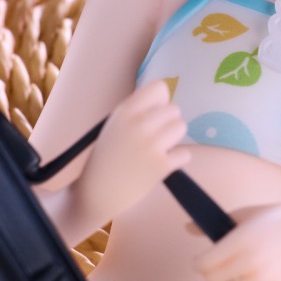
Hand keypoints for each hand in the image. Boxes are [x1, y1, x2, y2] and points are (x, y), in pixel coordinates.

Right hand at [74, 80, 189, 222]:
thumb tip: (166, 100)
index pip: (159, 87)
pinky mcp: (161, 166)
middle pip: (174, 109)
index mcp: (125, 112)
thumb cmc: (106, 158)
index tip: (152, 114)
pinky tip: (161, 165)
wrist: (96, 193)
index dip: (160, 101)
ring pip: (181, 127)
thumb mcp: (114, 125)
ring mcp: (151, 145)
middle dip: (167, 122)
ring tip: (158, 149)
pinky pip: (184, 153)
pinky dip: (176, 160)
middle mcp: (139, 125)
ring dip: (173, 139)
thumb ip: (136, 111)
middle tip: (154, 137)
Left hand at [193, 200, 280, 280]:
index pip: (204, 264)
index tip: (202, 258)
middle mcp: (251, 262)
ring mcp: (262, 279)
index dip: (198, 262)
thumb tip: (186, 227)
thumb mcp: (243, 215)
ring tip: (232, 272)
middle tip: (218, 263)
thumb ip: (212, 225)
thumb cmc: (273, 218)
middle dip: (210, 272)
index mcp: (240, 240)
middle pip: (211, 279)